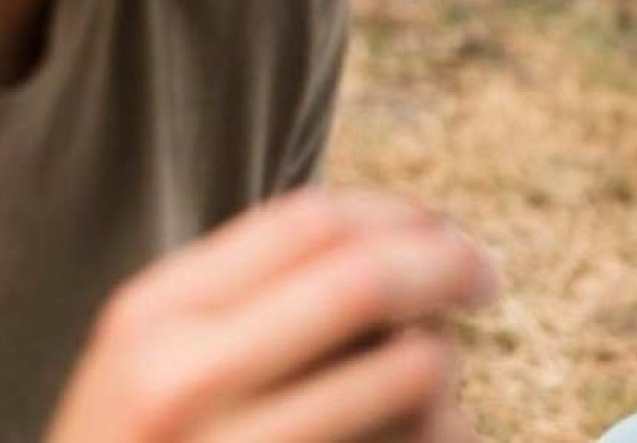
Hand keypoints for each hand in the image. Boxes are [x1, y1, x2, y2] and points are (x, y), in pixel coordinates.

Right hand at [47, 188, 500, 442]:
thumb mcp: (156, 362)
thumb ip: (248, 295)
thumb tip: (404, 232)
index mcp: (152, 319)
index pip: (311, 221)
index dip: (397, 215)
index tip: (438, 229)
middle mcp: (182, 383)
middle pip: (367, 280)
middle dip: (449, 265)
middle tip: (484, 276)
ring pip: (413, 369)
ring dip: (445, 364)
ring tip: (431, 386)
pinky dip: (448, 433)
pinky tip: (421, 441)